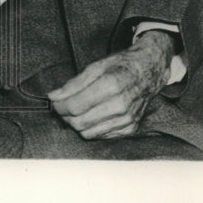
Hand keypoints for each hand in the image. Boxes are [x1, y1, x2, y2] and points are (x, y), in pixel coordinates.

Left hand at [47, 31, 173, 139]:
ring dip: (77, 124)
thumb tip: (53, 97)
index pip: (74, 107)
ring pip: (88, 133)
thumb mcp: (95, 66)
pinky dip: (92, 128)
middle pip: (79, 123)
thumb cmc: (121, 66)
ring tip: (78, 110)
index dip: (59, 106)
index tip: (54, 102)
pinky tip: (93, 115)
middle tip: (64, 106)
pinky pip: (101, 136)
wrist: (149, 72)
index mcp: (110, 86)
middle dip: (66, 116)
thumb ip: (73, 84)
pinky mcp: (130, 129)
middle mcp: (120, 106)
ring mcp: (127, 120)